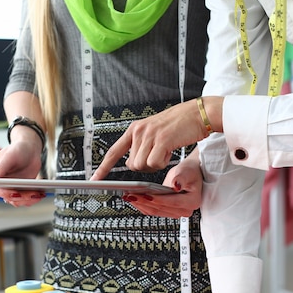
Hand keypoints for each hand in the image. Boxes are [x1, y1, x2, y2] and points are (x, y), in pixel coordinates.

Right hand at [0, 142, 45, 206]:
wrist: (29, 151)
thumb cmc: (17, 149)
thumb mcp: (9, 155)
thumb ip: (1, 166)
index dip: (3, 192)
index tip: (15, 192)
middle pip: (6, 197)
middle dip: (20, 197)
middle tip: (33, 193)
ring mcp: (9, 189)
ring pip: (16, 201)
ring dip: (28, 199)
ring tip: (38, 194)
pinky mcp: (20, 192)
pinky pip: (25, 200)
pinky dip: (33, 199)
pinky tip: (40, 194)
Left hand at [92, 98, 221, 180]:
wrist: (198, 114)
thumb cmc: (180, 125)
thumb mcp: (154, 132)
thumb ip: (142, 144)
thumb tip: (133, 163)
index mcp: (135, 129)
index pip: (114, 151)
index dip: (104, 167)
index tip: (95, 179)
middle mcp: (139, 131)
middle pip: (132, 165)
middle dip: (145, 166)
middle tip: (158, 155)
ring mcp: (149, 135)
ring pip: (142, 166)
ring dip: (155, 165)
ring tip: (165, 151)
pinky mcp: (161, 140)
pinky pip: (154, 163)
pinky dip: (163, 163)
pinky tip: (170, 151)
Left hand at [123, 154, 202, 217]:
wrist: (190, 175)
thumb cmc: (190, 172)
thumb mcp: (187, 171)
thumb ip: (181, 178)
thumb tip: (176, 186)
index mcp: (192, 202)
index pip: (172, 202)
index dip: (157, 199)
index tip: (145, 195)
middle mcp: (184, 210)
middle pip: (160, 208)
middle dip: (144, 201)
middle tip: (131, 194)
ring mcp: (175, 212)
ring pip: (154, 211)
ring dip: (140, 204)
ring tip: (129, 196)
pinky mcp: (166, 211)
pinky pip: (152, 210)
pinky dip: (142, 205)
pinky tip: (133, 198)